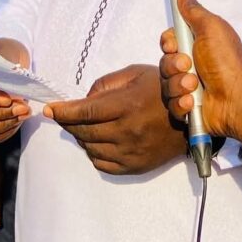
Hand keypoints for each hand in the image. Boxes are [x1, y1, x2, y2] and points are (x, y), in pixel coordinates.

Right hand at [0, 39, 30, 143]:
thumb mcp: (8, 50)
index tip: (7, 100)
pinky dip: (3, 133)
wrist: (7, 58)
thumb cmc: (5, 52)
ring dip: (3, 125)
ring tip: (23, 115)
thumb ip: (8, 64)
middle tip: (21, 109)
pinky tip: (17, 123)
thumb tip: (12, 79)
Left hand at [44, 64, 186, 174]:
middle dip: (68, 123)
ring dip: (80, 137)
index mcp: (127, 105)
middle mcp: (127, 132)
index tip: (49, 109)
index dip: (64, 112)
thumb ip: (106, 85)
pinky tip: (96, 141)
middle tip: (61, 115)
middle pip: (84, 132)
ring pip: (91, 148)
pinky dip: (93, 152)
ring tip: (82, 126)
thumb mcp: (135, 74)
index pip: (85, 112)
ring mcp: (130, 153)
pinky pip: (102, 164)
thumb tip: (84, 99)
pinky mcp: (134, 167)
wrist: (192, 118)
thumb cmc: (162, 89)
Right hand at [159, 0, 241, 138]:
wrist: (236, 99)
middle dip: (174, 65)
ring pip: (166, 84)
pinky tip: (193, 102)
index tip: (174, 45)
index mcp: (196, 46)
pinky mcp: (187, 108)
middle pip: (164, 62)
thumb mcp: (210, 28)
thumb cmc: (227, 61)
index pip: (169, 42)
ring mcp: (188, 88)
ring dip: (179, 85)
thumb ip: (193, 10)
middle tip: (189, 66)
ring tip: (195, 86)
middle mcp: (191, 65)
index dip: (168, 43)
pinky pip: (171, 104)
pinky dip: (182, 103)